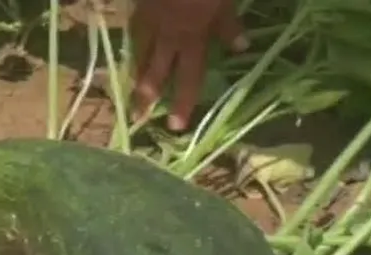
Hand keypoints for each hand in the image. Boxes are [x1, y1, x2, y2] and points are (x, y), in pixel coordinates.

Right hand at [130, 0, 248, 130]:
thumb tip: (241, 48)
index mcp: (192, 35)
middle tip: (137, 117)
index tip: (175, 126)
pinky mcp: (141, 3)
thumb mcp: (224, 0)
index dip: (183, 102)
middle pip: (156, 70)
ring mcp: (150, 17)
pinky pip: (136, 26)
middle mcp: (168, 33)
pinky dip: (134, 39)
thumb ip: (229, 24)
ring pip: (140, 49)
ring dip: (136, 69)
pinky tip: (133, 44)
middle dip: (147, 95)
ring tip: (129, 87)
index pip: (189, 77)